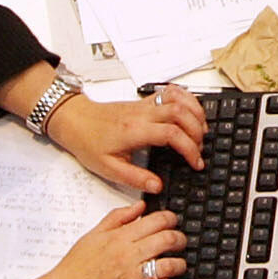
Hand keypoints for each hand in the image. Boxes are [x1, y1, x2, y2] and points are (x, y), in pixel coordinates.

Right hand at [42, 201, 189, 278]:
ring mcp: (131, 277)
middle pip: (168, 240)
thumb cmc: (76, 267)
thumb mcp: (94, 234)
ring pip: (168, 265)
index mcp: (120, 238)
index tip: (173, 222)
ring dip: (179, 263)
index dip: (171, 219)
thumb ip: (118, 217)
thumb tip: (140, 205)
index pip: (157, 221)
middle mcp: (128, 255)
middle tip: (181, 242)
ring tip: (179, 264)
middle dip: (180, 239)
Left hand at [48, 83, 209, 194]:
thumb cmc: (89, 142)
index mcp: (134, 131)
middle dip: (197, 132)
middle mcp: (142, 114)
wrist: (75, 120)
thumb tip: (157, 186)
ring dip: (196, 113)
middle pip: (181, 114)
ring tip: (202, 131)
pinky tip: (191, 110)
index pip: (171, 134)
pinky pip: (170, 92)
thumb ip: (135, 178)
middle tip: (199, 150)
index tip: (195, 162)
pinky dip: (186, 98)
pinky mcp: (144, 101)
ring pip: (179, 99)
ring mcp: (144, 105)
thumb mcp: (108, 168)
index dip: (189, 149)